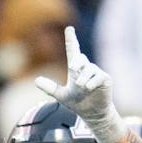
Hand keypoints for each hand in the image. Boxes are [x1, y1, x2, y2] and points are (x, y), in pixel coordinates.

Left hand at [33, 27, 125, 142]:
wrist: (92, 114)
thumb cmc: (78, 103)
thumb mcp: (61, 96)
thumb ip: (50, 88)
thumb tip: (36, 80)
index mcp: (75, 71)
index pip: (73, 52)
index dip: (71, 40)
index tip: (69, 29)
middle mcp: (86, 69)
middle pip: (81, 59)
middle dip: (77, 62)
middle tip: (73, 68)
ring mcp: (96, 73)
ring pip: (89, 68)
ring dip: (83, 77)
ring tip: (81, 86)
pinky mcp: (105, 79)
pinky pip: (99, 76)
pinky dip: (92, 82)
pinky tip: (88, 87)